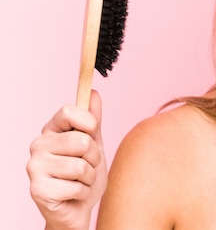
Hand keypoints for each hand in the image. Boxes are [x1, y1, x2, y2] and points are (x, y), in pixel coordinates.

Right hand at [27, 90, 107, 229]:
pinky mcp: (37, 189)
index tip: (92, 132)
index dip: (89, 122)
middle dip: (95, 157)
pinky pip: (76, 186)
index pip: (69, 111)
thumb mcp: (95, 143)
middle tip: (88, 166)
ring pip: (81, 166)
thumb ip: (94, 120)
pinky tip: (73, 194)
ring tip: (80, 181)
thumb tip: (93, 93)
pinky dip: (83, 192)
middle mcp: (38, 145)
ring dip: (89, 177)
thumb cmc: (85, 174)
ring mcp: (35, 167)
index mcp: (52, 130)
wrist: (78, 207)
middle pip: (82, 141)